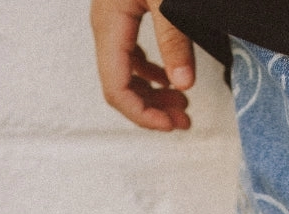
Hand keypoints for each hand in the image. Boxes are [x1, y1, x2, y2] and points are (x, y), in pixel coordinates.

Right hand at [90, 0, 195, 130]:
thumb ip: (173, 38)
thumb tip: (183, 82)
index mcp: (109, 25)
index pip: (117, 89)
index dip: (142, 115)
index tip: (169, 125)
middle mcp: (106, 25)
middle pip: (121, 86)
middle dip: (152, 111)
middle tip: (182, 121)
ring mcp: (112, 19)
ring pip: (127, 74)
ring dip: (153, 95)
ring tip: (181, 104)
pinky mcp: (123, 13)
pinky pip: (132, 56)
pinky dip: (151, 75)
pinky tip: (168, 81)